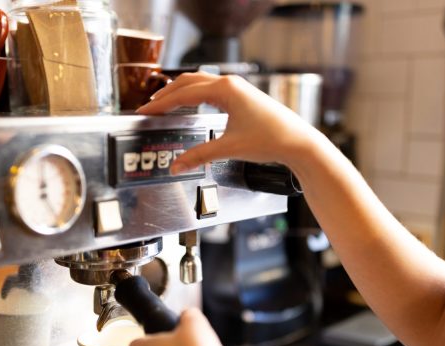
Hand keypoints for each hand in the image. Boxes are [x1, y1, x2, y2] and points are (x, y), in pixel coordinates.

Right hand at [136, 72, 323, 172]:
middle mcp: (231, 84)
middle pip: (189, 82)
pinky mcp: (244, 97)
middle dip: (167, 94)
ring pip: (201, 84)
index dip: (161, 104)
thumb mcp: (229, 148)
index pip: (183, 94)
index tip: (145, 111)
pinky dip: (195, 95)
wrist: (298, 142)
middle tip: (149, 106)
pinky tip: (191, 105)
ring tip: (165, 104)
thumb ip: (199, 156)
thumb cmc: (271, 140)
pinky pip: (212, 90)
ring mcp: (238, 89)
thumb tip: (177, 165)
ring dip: (181, 92)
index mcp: (225, 90)